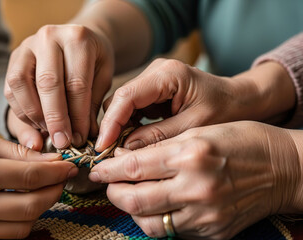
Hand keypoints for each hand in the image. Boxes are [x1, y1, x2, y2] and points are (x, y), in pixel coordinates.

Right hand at [0, 129, 77, 238]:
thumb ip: (13, 152)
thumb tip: (48, 161)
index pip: (28, 178)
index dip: (56, 173)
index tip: (69, 166)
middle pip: (30, 207)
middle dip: (54, 192)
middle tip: (61, 178)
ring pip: (20, 227)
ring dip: (40, 209)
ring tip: (44, 190)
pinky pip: (1, 234)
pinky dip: (19, 220)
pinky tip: (22, 201)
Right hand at [5, 24, 113, 148]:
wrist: (77, 41)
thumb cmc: (93, 63)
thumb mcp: (102, 79)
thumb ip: (91, 105)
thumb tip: (79, 138)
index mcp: (78, 38)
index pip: (76, 83)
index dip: (77, 116)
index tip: (79, 139)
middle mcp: (49, 37)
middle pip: (48, 82)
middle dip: (55, 118)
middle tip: (62, 142)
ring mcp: (27, 45)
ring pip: (21, 83)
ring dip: (34, 114)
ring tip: (48, 132)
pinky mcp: (14, 57)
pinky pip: (11, 88)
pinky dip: (22, 111)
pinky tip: (37, 123)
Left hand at [89, 121, 301, 238]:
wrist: (284, 168)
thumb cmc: (243, 141)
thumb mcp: (200, 131)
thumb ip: (161, 146)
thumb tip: (125, 159)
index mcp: (191, 154)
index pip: (134, 167)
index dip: (108, 169)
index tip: (97, 167)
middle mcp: (197, 187)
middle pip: (134, 200)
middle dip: (112, 192)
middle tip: (107, 183)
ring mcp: (206, 214)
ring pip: (149, 222)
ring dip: (131, 209)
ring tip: (128, 195)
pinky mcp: (213, 232)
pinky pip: (172, 232)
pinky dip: (156, 220)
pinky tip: (154, 206)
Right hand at [95, 59, 294, 150]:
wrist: (241, 99)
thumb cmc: (226, 110)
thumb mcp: (193, 127)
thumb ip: (158, 137)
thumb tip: (124, 151)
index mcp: (168, 74)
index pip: (127, 96)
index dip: (111, 123)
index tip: (103, 147)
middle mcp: (156, 72)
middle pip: (119, 99)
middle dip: (113, 127)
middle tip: (111, 155)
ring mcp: (152, 80)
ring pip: (122, 105)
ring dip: (120, 128)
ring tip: (123, 152)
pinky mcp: (152, 91)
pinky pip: (132, 109)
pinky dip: (130, 126)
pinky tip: (135, 143)